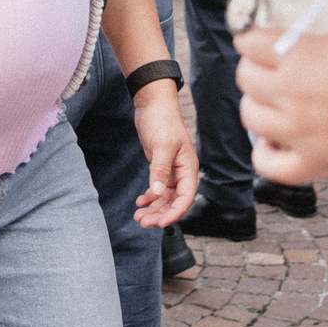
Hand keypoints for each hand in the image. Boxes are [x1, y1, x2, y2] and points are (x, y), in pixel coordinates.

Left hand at [131, 81, 199, 227]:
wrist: (152, 103)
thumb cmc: (162, 121)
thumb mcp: (162, 146)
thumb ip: (160, 171)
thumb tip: (158, 193)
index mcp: (188, 168)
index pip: (186, 197)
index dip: (174, 212)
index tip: (160, 223)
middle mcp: (182, 172)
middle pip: (175, 201)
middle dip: (160, 214)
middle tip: (144, 222)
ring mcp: (171, 170)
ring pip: (165, 197)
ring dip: (154, 208)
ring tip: (139, 216)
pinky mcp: (160, 167)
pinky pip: (158, 189)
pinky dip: (150, 197)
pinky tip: (140, 201)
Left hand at [235, 11, 327, 184]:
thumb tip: (324, 20)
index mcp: (303, 55)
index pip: (247, 41)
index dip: (251, 36)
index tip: (259, 36)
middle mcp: (293, 95)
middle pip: (245, 78)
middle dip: (254, 67)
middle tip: (270, 66)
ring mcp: (302, 134)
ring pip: (250, 117)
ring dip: (258, 105)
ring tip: (276, 100)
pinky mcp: (316, 165)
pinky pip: (267, 163)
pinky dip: (266, 150)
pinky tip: (278, 138)